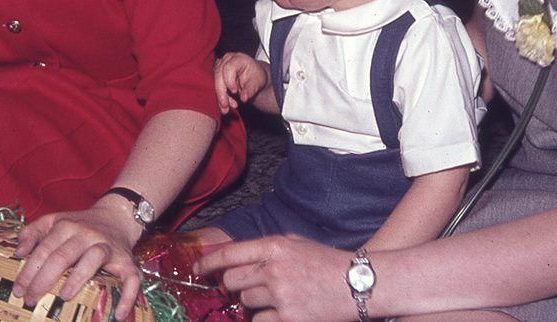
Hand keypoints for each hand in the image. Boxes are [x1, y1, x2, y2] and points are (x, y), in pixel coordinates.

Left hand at [13, 204, 142, 319]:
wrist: (117, 217)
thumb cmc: (81, 224)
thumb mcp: (55, 221)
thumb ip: (34, 232)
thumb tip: (18, 252)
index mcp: (67, 226)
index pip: (45, 249)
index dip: (29, 271)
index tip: (19, 290)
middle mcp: (88, 234)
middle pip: (64, 255)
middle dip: (44, 279)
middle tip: (31, 299)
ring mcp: (108, 247)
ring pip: (94, 258)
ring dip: (79, 277)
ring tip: (64, 296)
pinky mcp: (127, 261)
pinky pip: (131, 278)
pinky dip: (127, 296)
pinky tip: (118, 315)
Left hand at [195, 235, 357, 321]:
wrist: (359, 284)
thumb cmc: (327, 261)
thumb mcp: (296, 243)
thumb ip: (266, 249)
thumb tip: (234, 260)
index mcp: (275, 246)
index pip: (229, 253)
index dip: (208, 262)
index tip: (197, 269)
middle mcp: (273, 269)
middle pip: (231, 280)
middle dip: (234, 284)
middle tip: (246, 286)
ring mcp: (280, 295)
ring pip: (245, 301)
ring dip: (254, 301)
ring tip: (278, 295)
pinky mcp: (288, 318)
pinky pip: (259, 320)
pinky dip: (266, 318)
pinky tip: (284, 310)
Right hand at [214, 52, 268, 113]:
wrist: (254, 77)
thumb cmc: (256, 77)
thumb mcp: (257, 83)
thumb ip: (250, 90)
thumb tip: (244, 98)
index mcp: (238, 58)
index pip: (229, 68)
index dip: (229, 80)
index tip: (235, 91)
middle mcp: (227, 60)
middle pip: (218, 75)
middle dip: (221, 92)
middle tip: (225, 105)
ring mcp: (220, 66)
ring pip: (215, 81)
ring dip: (220, 96)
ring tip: (226, 108)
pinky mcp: (217, 75)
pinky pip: (215, 87)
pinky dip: (220, 98)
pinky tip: (224, 106)